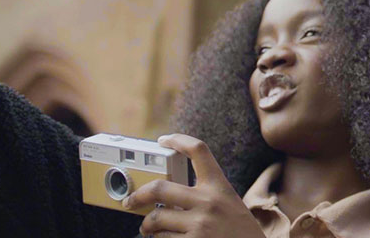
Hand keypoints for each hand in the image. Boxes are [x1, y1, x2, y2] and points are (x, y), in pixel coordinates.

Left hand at [124, 134, 265, 237]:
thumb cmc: (239, 231)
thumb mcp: (229, 204)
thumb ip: (205, 195)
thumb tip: (166, 195)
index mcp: (219, 187)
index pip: (199, 151)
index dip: (178, 140)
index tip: (164, 140)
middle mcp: (208, 202)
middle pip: (159, 188)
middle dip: (137, 196)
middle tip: (130, 201)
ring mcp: (200, 224)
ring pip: (156, 219)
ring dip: (147, 226)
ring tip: (149, 228)